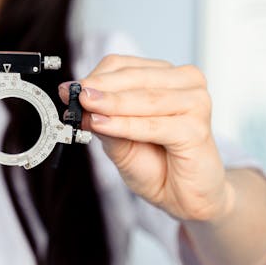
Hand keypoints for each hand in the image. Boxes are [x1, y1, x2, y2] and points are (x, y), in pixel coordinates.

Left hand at [59, 54, 233, 222]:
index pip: (124, 66)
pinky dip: (125, 125)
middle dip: (100, 89)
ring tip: (85, 110)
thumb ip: (103, 119)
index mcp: (168, 77)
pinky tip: (103, 125)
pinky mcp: (197, 129)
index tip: (68, 89)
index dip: (94, 77)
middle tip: (73, 96)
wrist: (184, 198)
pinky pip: (153, 125)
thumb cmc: (158, 166)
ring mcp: (195, 103)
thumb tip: (78, 99)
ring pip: (144, 99)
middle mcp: (186, 84)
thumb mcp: (120, 141)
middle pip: (134, 78)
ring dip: (111, 106)